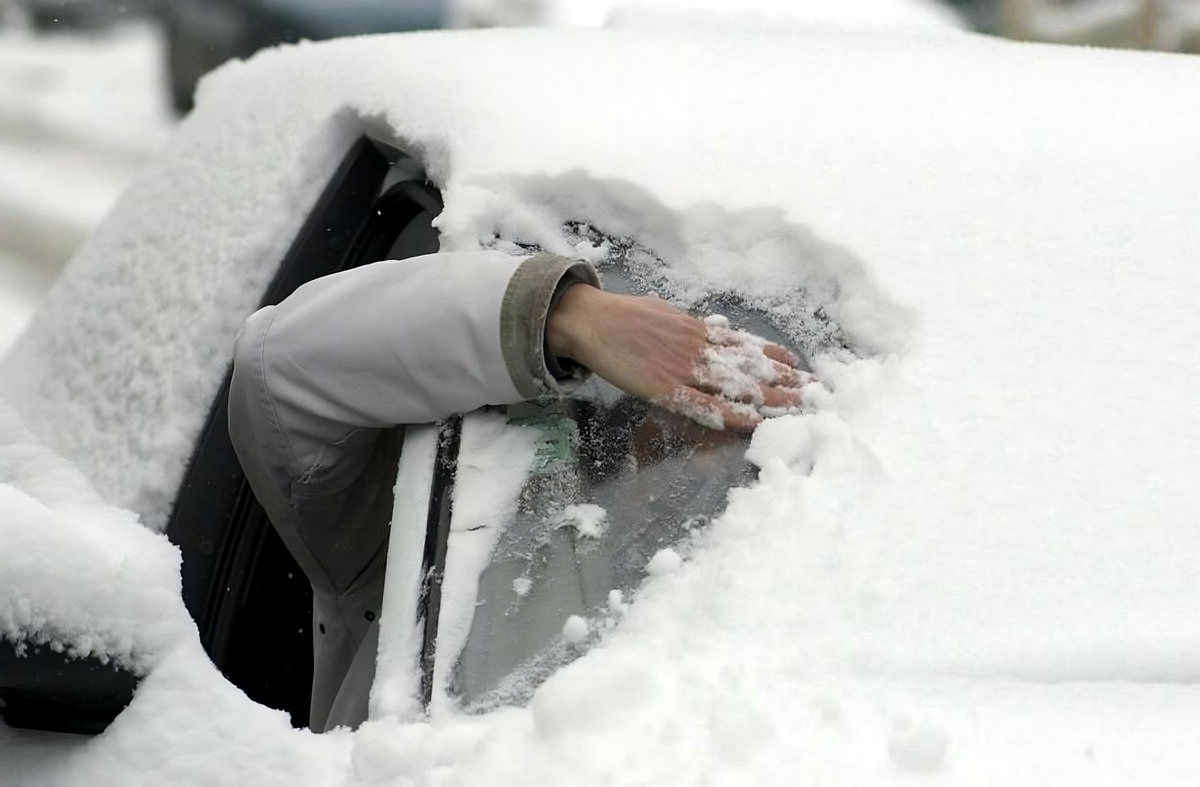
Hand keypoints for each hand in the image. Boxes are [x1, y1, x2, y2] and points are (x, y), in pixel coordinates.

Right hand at [547, 284, 811, 431]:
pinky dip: (730, 414)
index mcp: (697, 330)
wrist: (591, 319)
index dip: (774, 356)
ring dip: (769, 398)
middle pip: (750, 366)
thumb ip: (687, 324)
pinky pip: (704, 404)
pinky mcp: (666, 388)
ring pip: (735, 385)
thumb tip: (706, 326)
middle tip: (815, 392)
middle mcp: (699, 347)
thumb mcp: (663, 312)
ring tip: (797, 407)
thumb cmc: (623, 315)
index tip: (800, 366)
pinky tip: (752, 421)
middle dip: (783, 380)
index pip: (745, 344)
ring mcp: (684, 368)